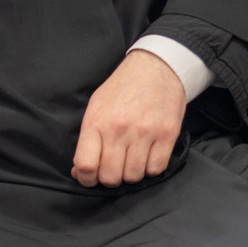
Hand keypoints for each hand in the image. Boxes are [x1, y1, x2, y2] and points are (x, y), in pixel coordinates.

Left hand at [72, 49, 186, 186]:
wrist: (157, 67)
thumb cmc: (124, 87)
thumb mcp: (97, 107)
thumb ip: (87, 139)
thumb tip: (80, 171)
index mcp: (98, 122)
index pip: (86, 165)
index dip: (86, 179)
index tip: (90, 177)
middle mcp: (120, 129)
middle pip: (111, 176)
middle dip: (110, 177)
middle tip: (114, 167)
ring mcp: (145, 132)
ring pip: (134, 176)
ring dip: (132, 173)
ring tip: (132, 159)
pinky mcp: (167, 134)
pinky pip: (156, 168)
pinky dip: (151, 168)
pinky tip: (148, 155)